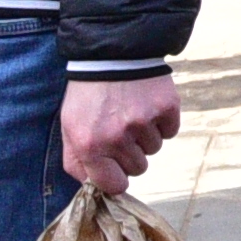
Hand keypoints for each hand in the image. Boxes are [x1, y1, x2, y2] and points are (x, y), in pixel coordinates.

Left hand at [58, 70, 181, 189]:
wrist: (110, 53)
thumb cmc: (87, 96)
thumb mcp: (69, 128)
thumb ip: (76, 162)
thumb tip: (92, 186)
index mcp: (90, 146)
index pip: (115, 185)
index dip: (117, 178)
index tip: (116, 168)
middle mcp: (117, 137)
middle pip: (138, 168)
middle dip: (131, 153)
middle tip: (120, 129)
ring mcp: (144, 122)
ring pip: (154, 149)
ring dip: (146, 136)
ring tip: (132, 112)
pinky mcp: (166, 108)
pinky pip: (170, 131)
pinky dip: (162, 122)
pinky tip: (148, 106)